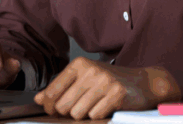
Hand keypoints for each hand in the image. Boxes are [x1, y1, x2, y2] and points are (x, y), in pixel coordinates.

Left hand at [34, 57, 180, 119]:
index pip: (52, 91)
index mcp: (78, 65)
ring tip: (94, 106)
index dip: (49, 105)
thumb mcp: (84, 79)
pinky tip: (106, 108)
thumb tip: (38, 99)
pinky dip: (98, 116)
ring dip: (84, 115)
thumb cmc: (110, 81)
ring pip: (77, 113)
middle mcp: (90, 71)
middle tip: (78, 109)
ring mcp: (104, 82)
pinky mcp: (116, 95)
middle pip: (63, 106)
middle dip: (67, 113)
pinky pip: (95, 116)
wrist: (144, 82)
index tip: (52, 110)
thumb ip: (61, 87)